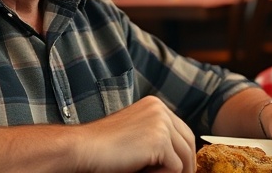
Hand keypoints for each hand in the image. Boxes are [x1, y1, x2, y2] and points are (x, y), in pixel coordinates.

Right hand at [76, 96, 195, 172]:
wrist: (83, 149)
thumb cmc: (104, 147)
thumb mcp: (135, 134)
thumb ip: (155, 138)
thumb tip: (180, 158)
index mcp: (154, 105)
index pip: (182, 130)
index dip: (184, 152)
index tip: (183, 168)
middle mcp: (160, 109)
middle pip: (188, 141)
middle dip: (186, 163)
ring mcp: (160, 123)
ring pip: (184, 156)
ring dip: (174, 171)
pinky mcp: (159, 140)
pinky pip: (175, 166)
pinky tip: (144, 172)